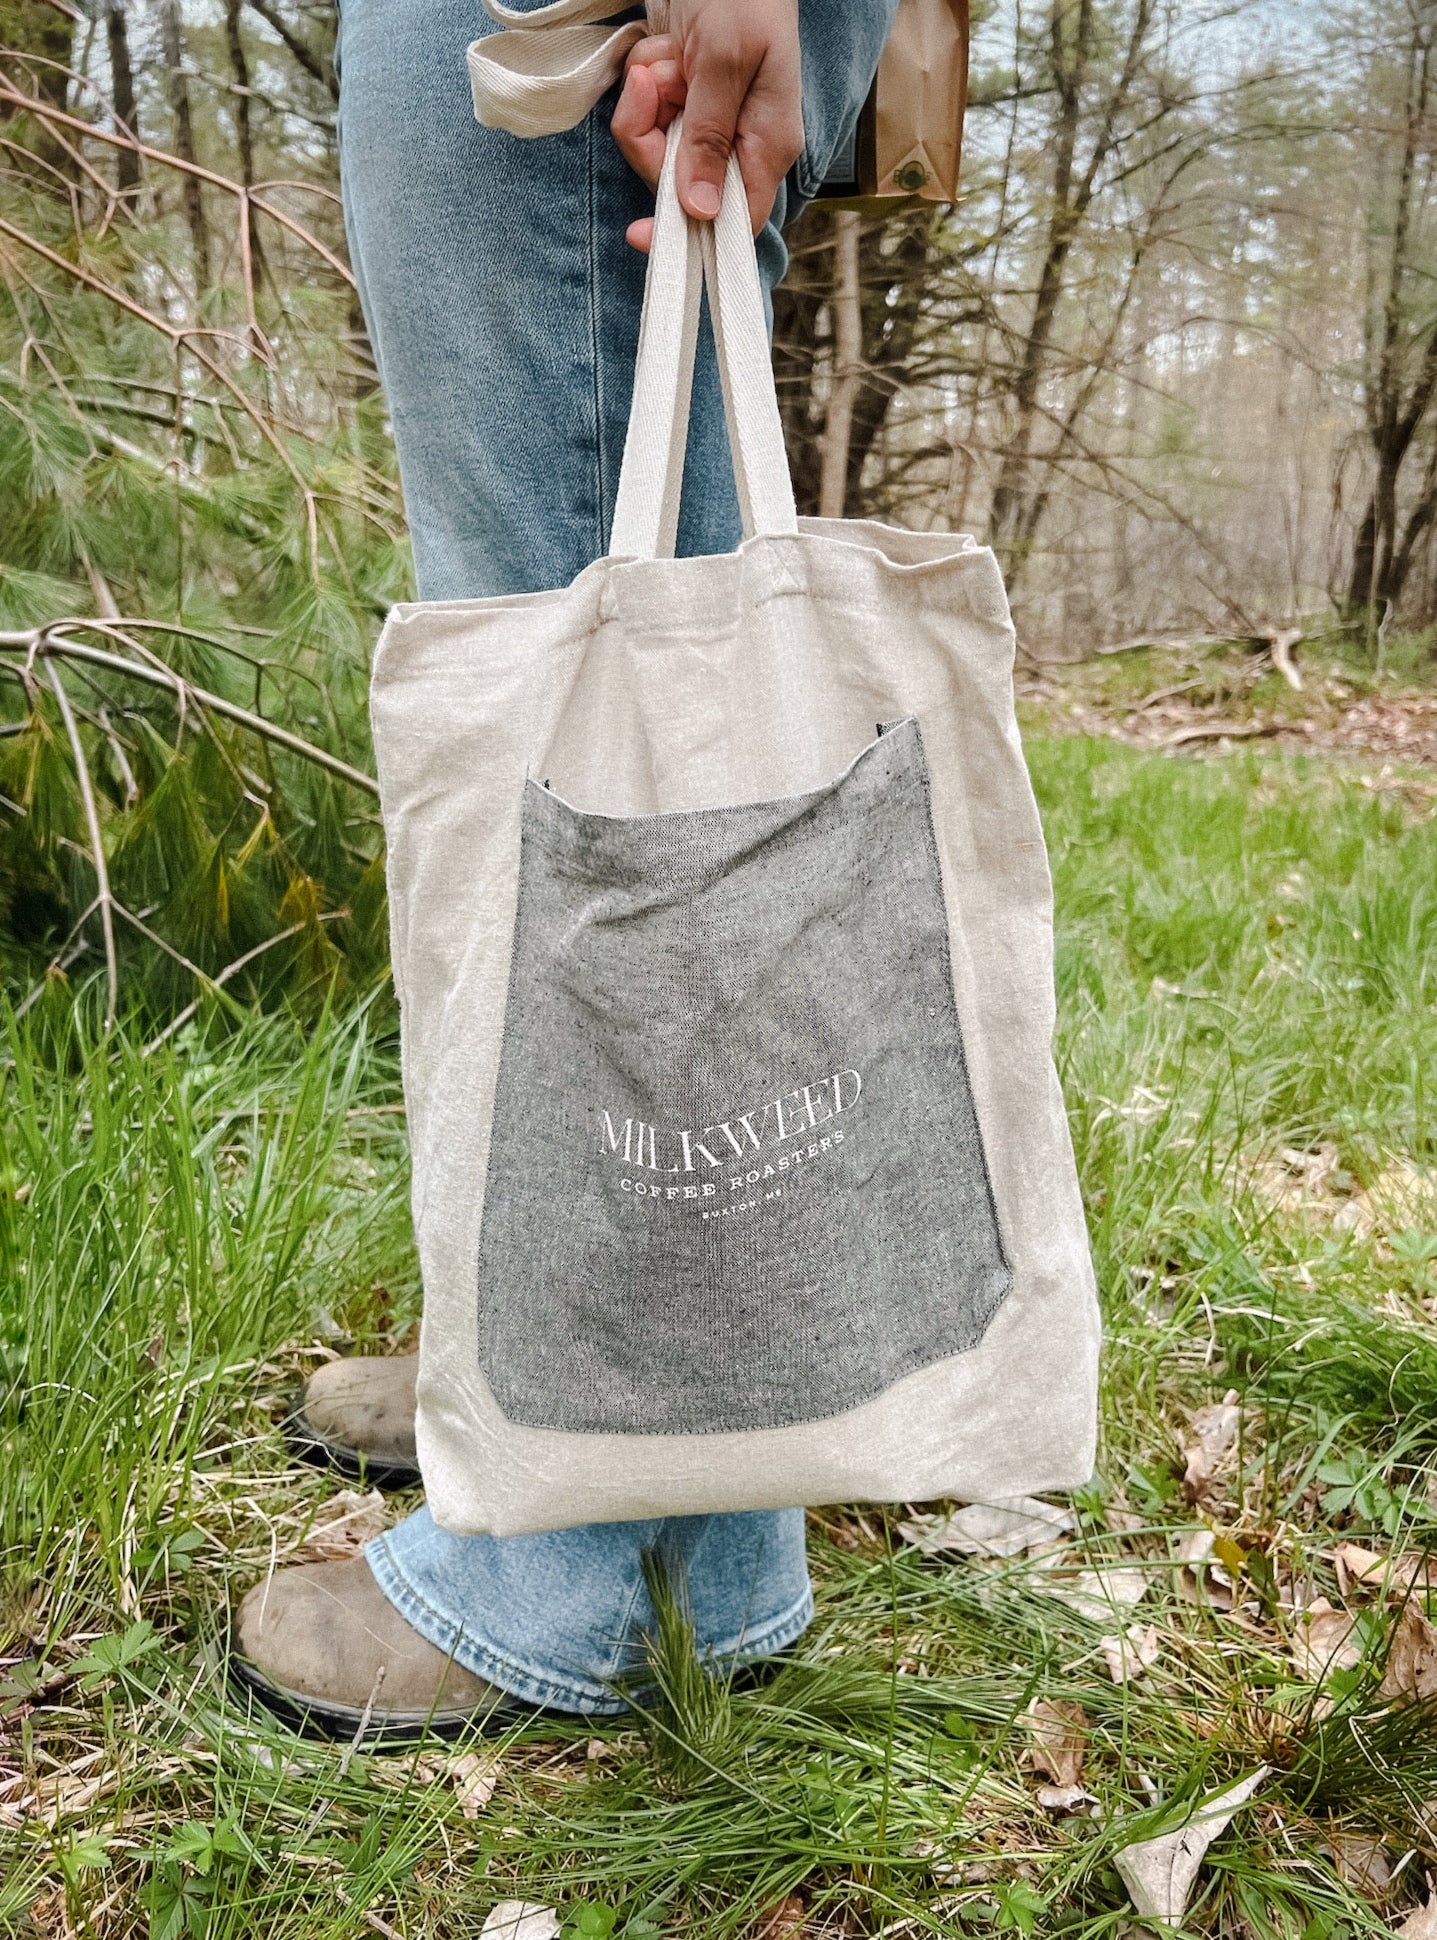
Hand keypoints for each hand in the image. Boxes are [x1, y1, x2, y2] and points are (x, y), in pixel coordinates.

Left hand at [610, 0, 802, 252]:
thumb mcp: (725, 60)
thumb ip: (709, 135)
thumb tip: (702, 211)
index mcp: (767, 144)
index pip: (735, 220)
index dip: (689, 232)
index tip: (641, 233)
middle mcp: (738, 142)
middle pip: (678, 183)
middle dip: (653, 135)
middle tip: (659, 84)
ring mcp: (707, 121)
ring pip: (654, 145)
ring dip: (647, 97)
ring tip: (668, 56)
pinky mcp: (682, 98)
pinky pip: (645, 112)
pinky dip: (644, 78)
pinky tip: (665, 48)